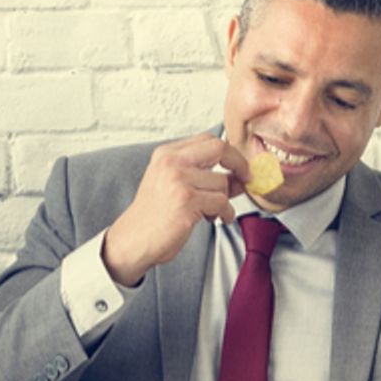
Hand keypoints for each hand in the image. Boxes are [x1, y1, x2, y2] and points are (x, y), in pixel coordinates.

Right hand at [100, 131, 251, 285]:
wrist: (134, 240)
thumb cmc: (154, 216)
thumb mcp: (173, 185)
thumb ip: (202, 175)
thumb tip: (240, 175)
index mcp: (166, 154)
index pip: (207, 140)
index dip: (229, 152)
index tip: (239, 166)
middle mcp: (171, 162)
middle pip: (219, 149)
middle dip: (239, 164)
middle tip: (245, 179)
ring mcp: (179, 181)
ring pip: (223, 183)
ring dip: (224, 201)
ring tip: (211, 212)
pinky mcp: (187, 201)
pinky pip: (222, 203)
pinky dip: (224, 214)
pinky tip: (214, 219)